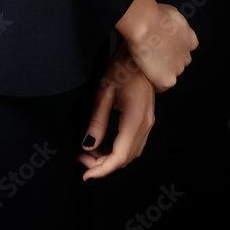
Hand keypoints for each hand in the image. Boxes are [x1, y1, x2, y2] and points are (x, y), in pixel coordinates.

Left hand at [75, 41, 154, 180]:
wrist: (138, 55)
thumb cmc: (121, 68)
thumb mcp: (103, 92)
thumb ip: (97, 121)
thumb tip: (88, 145)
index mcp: (136, 119)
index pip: (119, 157)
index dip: (102, 169)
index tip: (86, 174)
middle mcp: (146, 125)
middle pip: (125, 159)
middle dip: (102, 165)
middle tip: (81, 158)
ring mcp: (148, 124)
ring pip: (129, 154)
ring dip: (109, 159)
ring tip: (88, 152)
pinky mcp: (145, 121)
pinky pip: (132, 145)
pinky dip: (117, 150)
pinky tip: (102, 144)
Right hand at [125, 2, 197, 91]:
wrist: (144, 23)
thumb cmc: (152, 14)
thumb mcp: (170, 13)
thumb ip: (173, 24)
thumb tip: (168, 23)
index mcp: (190, 39)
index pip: (186, 48)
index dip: (172, 46)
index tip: (162, 44)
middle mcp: (187, 55)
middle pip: (178, 61)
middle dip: (167, 58)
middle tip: (151, 52)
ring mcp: (178, 68)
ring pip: (170, 73)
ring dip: (160, 69)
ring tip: (145, 61)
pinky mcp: (168, 79)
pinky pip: (161, 86)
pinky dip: (154, 81)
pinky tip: (146, 73)